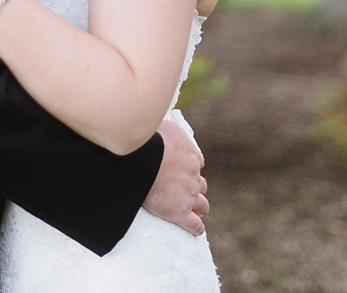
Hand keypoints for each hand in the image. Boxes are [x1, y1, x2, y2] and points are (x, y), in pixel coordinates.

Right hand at [143, 120, 208, 235]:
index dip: (191, 168)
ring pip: (202, 204)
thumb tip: (156, 116)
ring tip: (194, 210)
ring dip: (199, 206)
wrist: (145, 160)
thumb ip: (164, 126)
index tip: (183, 170)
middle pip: (201, 185)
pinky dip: (196, 227)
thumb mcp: (161, 125)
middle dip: (196, 188)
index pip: (197, 163)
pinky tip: (196, 230)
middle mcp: (193, 176)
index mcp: (191, 156)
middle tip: (187, 191)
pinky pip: (194, 224)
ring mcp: (189, 195)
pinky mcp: (180, 212)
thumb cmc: (150, 140)